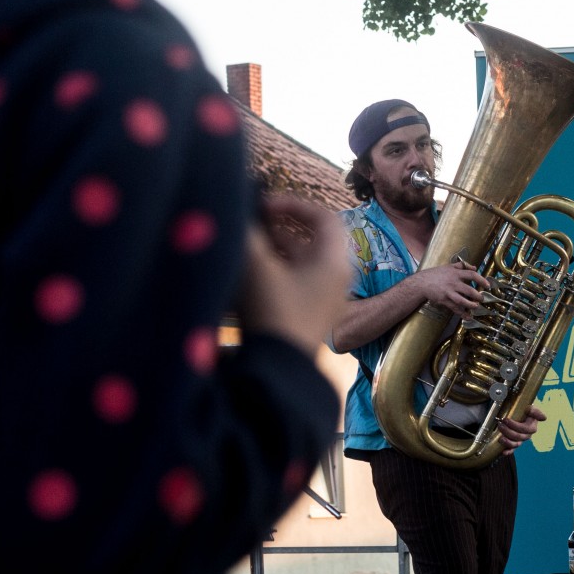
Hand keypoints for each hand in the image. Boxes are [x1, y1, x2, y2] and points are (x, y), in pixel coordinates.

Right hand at [237, 194, 352, 352]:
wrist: (278, 370)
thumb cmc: (273, 313)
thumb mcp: (257, 267)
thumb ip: (247, 234)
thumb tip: (237, 210)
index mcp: (335, 263)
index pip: (324, 217)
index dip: (294, 204)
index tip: (265, 204)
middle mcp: (336, 279)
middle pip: (312, 240)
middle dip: (280, 226)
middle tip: (253, 220)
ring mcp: (324, 300)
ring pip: (301, 262)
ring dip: (275, 248)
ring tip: (247, 242)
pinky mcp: (308, 316)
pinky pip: (295, 282)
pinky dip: (275, 269)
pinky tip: (250, 270)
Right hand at [413, 258, 491, 319]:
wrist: (422, 283)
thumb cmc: (436, 274)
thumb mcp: (449, 266)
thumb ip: (462, 266)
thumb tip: (474, 267)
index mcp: (456, 273)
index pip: (471, 275)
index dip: (481, 280)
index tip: (488, 285)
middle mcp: (453, 283)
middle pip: (469, 290)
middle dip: (478, 296)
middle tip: (482, 298)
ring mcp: (448, 293)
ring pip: (462, 300)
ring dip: (471, 305)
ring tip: (476, 306)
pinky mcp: (444, 300)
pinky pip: (454, 308)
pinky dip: (462, 313)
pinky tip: (468, 317)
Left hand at [497, 404, 545, 454]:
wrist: (521, 415)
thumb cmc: (525, 411)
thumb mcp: (531, 409)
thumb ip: (535, 412)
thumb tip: (544, 418)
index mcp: (532, 427)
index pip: (525, 429)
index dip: (514, 425)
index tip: (506, 419)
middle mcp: (527, 435)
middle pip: (518, 437)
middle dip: (508, 431)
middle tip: (500, 424)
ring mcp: (521, 440)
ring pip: (515, 444)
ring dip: (507, 442)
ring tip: (500, 438)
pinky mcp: (515, 444)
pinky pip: (512, 450)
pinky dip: (508, 452)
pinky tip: (503, 452)